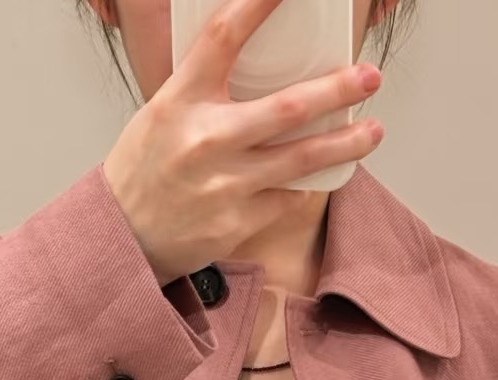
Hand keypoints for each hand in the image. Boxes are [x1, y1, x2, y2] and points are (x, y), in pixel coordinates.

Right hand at [102, 0, 384, 286]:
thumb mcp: (164, 113)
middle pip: (287, 107)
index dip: (258, 3)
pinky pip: (287, 197)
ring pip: (301, 159)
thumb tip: (261, 65)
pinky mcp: (238, 222)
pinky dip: (304, 184)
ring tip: (374, 131)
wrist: (123, 238)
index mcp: (180, 101)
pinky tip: (318, 174)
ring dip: (345, 144)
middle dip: (338, 90)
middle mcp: (206, 140)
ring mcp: (225, 185)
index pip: (222, 37)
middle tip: (370, 76)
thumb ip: (208, 90)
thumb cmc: (146, 170)